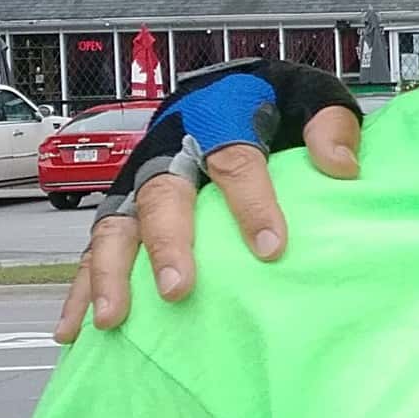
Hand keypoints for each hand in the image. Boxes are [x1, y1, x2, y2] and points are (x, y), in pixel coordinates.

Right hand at [54, 102, 360, 342]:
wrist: (227, 90)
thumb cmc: (272, 104)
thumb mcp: (310, 100)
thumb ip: (331, 124)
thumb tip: (340, 164)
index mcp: (217, 121)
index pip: (235, 162)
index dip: (251, 204)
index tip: (270, 248)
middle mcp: (169, 152)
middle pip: (163, 196)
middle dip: (168, 244)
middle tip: (178, 289)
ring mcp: (139, 182)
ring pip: (116, 224)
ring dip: (110, 272)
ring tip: (112, 317)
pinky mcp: (124, 208)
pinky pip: (96, 248)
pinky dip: (83, 287)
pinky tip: (77, 327)